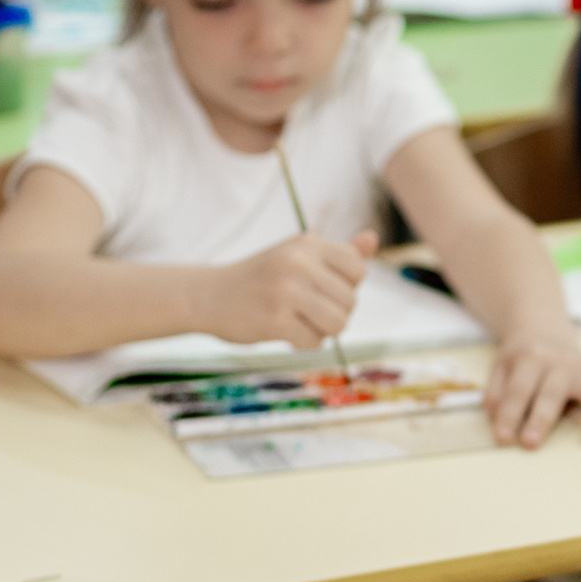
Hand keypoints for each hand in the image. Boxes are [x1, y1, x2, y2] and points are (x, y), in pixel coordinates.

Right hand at [203, 229, 376, 347]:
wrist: (207, 296)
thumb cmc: (261, 278)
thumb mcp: (299, 256)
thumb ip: (339, 252)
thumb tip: (373, 238)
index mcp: (308, 243)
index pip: (358, 269)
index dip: (345, 287)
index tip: (320, 289)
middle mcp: (298, 262)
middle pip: (351, 301)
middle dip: (333, 313)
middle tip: (304, 309)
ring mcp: (286, 290)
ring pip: (339, 324)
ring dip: (322, 331)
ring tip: (299, 321)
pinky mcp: (275, 319)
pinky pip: (315, 342)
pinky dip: (303, 343)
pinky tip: (284, 331)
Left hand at [483, 327, 580, 447]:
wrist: (542, 328)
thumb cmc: (521, 357)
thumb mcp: (501, 366)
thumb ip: (496, 391)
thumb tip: (495, 417)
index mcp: (531, 358)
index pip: (519, 389)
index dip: (508, 414)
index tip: (502, 439)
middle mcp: (561, 364)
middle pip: (552, 393)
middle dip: (542, 418)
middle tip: (530, 443)